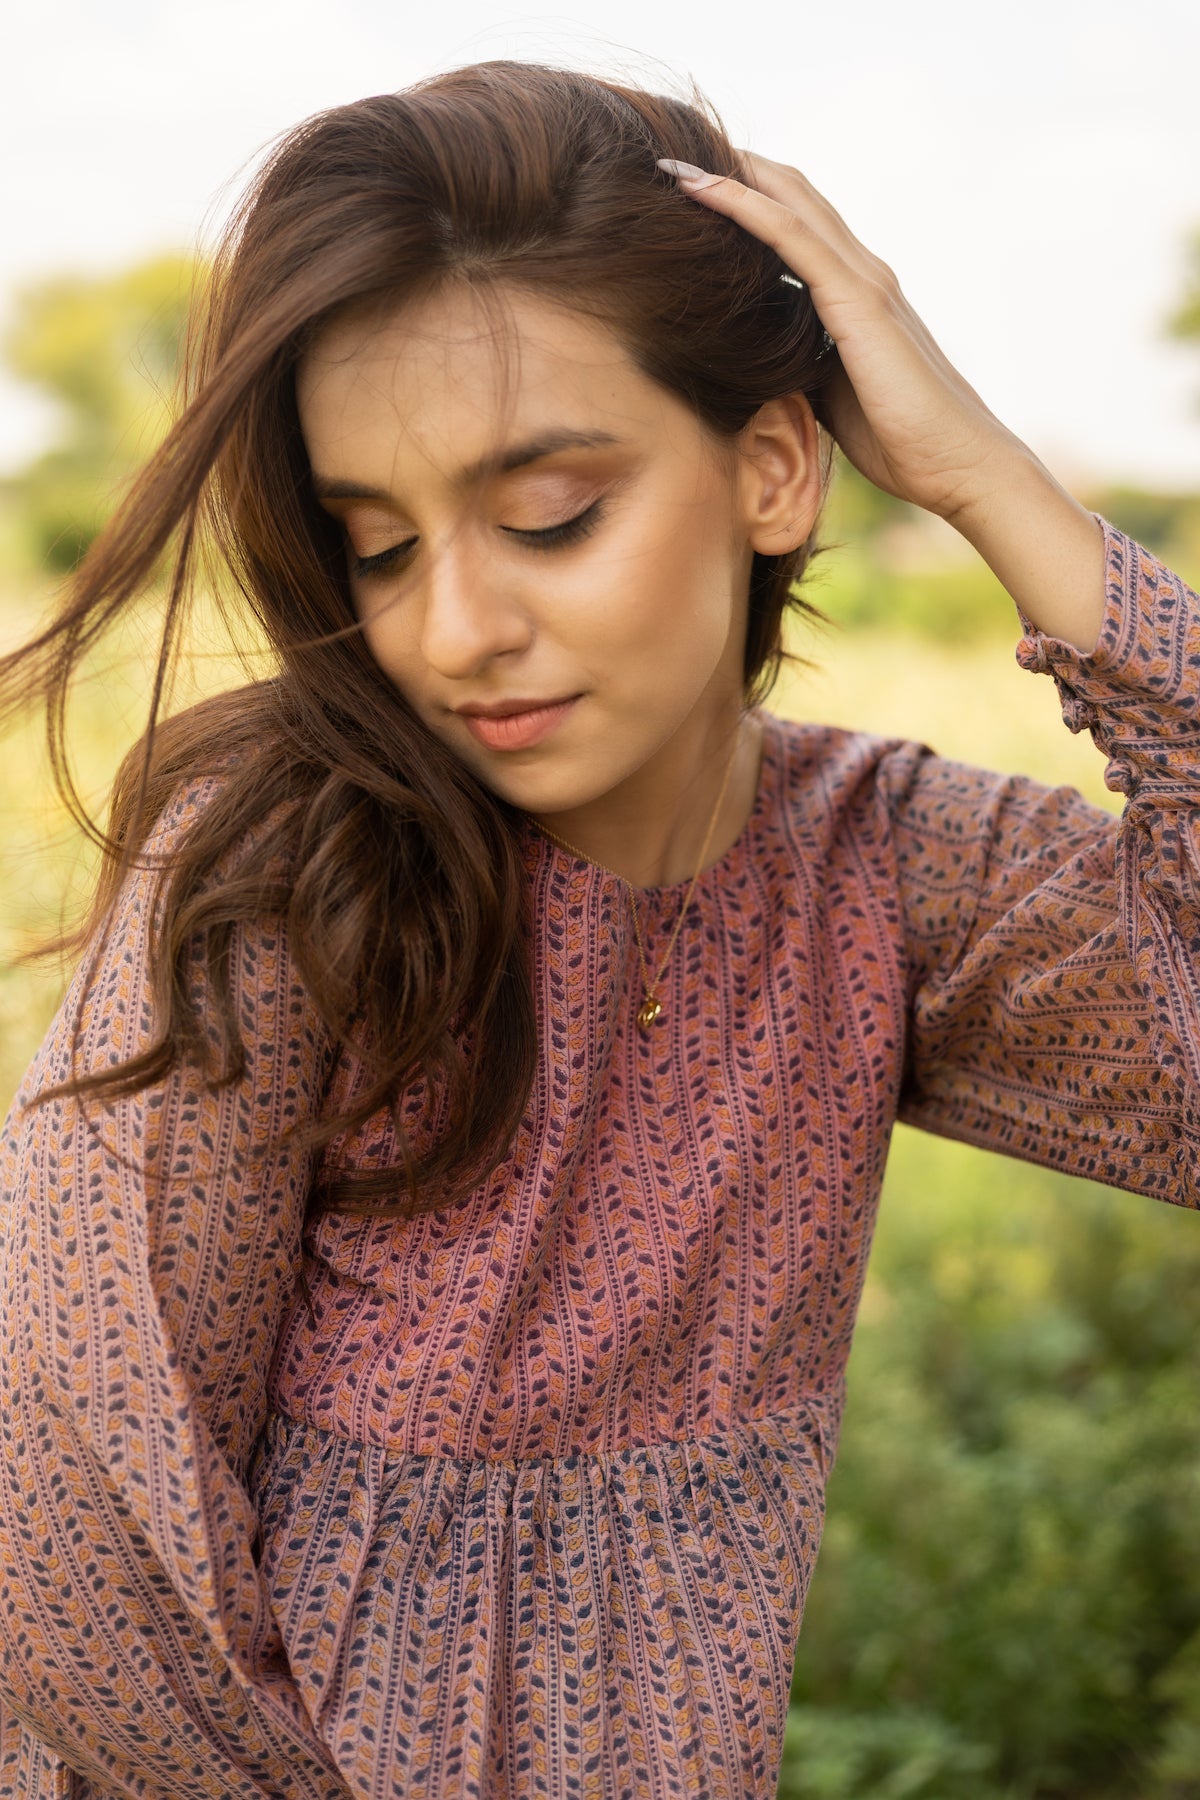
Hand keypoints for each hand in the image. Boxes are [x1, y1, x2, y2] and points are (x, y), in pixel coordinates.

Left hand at [659, 154, 1106, 650]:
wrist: (957, 466)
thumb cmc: (900, 443)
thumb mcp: (831, 396)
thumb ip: (800, 366)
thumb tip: (758, 367)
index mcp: (857, 298)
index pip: (799, 229)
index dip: (751, 203)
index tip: (694, 193)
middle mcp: (863, 275)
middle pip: (793, 199)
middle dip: (735, 172)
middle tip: (673, 157)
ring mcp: (863, 282)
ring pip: (789, 204)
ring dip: (731, 175)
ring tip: (672, 161)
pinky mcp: (857, 302)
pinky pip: (792, 238)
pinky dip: (745, 207)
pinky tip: (703, 188)